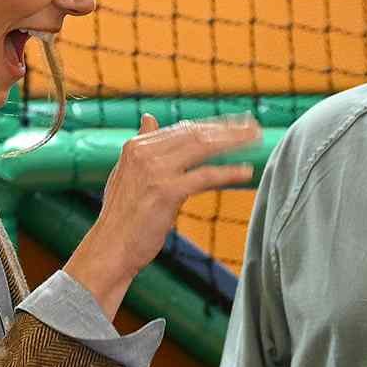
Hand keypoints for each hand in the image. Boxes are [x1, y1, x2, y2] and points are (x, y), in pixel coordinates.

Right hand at [66, 114, 258, 317]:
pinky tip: (246, 172)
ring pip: (202, 148)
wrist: (110, 248)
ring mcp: (155, 171)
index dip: (211, 126)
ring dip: (233, 142)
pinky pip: (205, 176)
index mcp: (136, 147)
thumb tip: (149, 118)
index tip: (234, 125)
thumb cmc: (121, 217)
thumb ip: (142, 146)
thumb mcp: (126, 174)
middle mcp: (144, 153)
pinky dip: (228, 173)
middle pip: (195, 133)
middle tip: (253, 127)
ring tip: (256, 140)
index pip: (182, 129)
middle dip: (228, 128)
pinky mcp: (167, 191)